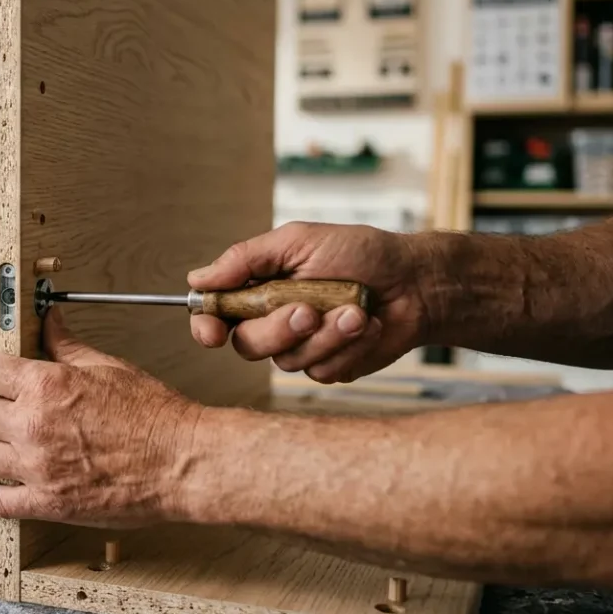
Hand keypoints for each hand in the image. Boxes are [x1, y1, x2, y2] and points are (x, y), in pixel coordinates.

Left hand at [0, 310, 205, 527]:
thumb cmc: (153, 413)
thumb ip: (67, 345)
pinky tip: (1, 484)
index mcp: (46, 384)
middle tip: (5, 415)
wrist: (182, 462)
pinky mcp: (47, 503)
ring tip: (8, 449)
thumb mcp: (108, 367)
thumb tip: (48, 320)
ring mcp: (37, 467)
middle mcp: (33, 424)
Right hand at [188, 222, 429, 383]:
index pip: (217, 316)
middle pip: (247, 345)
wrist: (415, 281)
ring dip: (326, 334)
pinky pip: (322, 371)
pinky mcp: (331, 366)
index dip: (207, 328)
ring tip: (355, 310)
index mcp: (259, 289)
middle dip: (279, 329)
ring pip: (287, 361)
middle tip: (309, 310)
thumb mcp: (298, 242)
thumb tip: (197, 278)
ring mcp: (302, 347)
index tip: (214, 332)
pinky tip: (368, 325)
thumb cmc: (360, 253)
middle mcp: (274, 321)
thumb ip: (246, 259)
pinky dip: (348, 346)